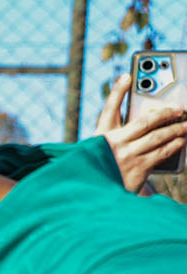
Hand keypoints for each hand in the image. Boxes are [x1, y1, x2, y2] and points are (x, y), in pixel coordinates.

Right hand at [96, 73, 186, 193]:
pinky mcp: (138, 170)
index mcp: (100, 136)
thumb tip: (136, 119)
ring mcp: (127, 157)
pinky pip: (162, 153)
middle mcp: (113, 144)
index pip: (109, 108)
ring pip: (158, 137)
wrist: (95, 197)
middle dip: (165, 114)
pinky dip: (174, 146)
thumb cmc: (99, 171)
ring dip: (176, 130)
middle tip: (178, 109)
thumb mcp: (99, 152)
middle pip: (145, 122)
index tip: (127, 76)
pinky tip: (181, 141)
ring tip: (186, 125)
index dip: (118, 91)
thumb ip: (116, 136)